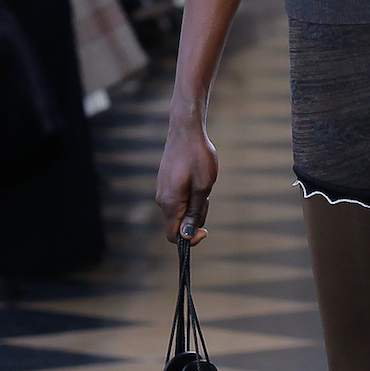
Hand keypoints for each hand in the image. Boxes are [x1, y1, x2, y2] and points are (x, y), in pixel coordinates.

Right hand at [156, 116, 217, 244]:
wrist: (186, 131)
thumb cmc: (197, 157)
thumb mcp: (203, 187)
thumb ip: (194, 213)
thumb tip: (187, 236)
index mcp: (170, 203)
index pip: (173, 236)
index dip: (190, 239)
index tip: (205, 230)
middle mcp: (162, 200)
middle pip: (178, 224)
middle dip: (196, 218)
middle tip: (207, 197)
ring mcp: (162, 191)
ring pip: (180, 211)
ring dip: (195, 205)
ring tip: (203, 184)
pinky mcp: (166, 183)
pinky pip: (178, 199)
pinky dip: (190, 195)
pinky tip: (197, 178)